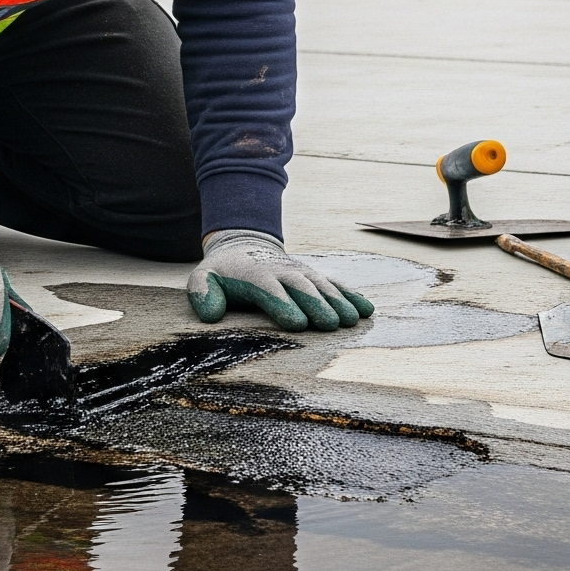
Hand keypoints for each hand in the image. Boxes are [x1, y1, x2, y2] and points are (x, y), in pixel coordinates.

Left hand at [185, 231, 373, 332]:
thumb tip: (211, 315)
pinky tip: (367, 310)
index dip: (283, 306)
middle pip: (302, 288)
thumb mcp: (203, 278)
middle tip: (332, 325)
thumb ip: (202, 293)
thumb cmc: (223, 272)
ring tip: (353, 320)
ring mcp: (302, 273)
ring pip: (322, 285)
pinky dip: (351, 296)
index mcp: (255, 275)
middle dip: (317, 304)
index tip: (298, 324)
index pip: (270, 290)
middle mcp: (283, 272)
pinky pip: (335, 284)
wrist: (244, 246)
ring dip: (339, 302)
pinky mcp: (314, 276)